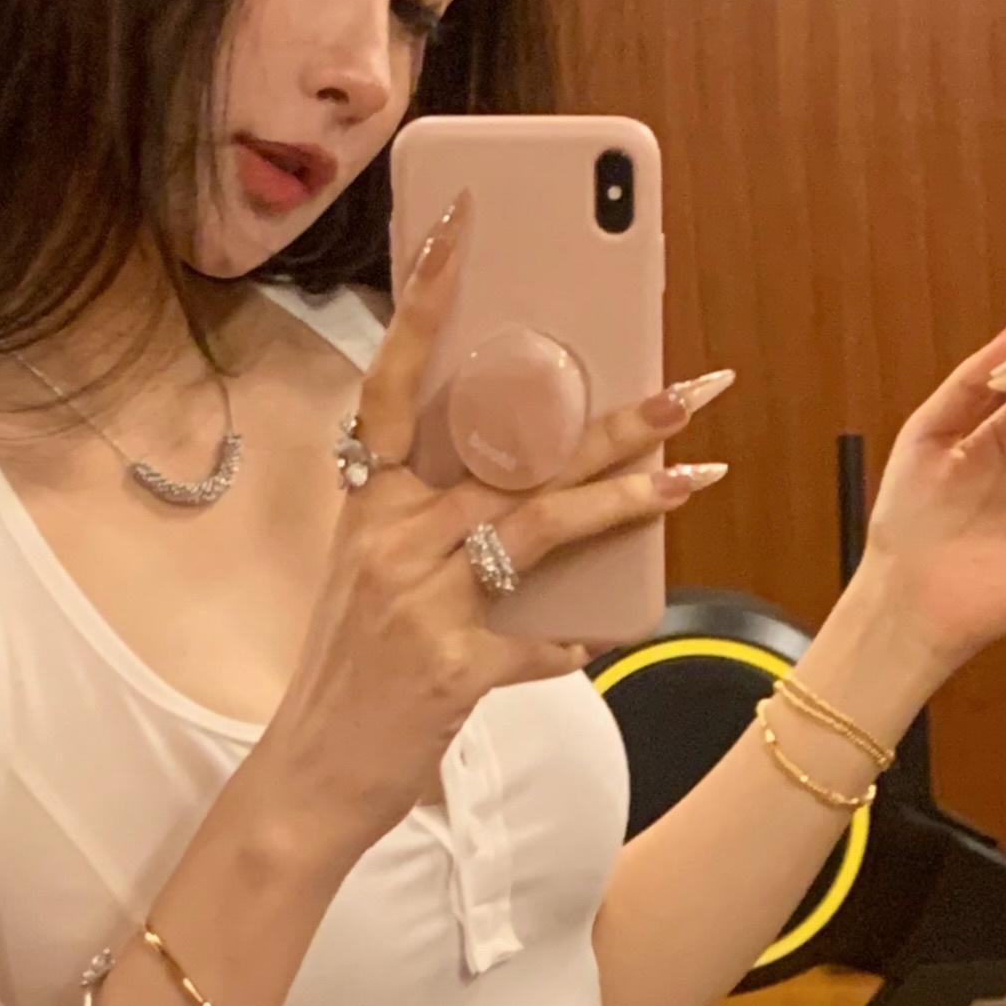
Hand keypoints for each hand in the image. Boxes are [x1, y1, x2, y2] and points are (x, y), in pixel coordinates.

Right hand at [251, 197, 727, 867]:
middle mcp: (390, 541)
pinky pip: (539, 640)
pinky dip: (570, 640)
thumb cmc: (351, 680)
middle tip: (687, 386)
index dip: (424, 302)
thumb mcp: (375, 585)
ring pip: (540, 526)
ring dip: (628, 497)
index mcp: (369, 509)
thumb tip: (536, 499)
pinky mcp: (452, 670)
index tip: (459, 224)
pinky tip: (596, 633)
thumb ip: (439, 532)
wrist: (309, 782)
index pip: (395, 384)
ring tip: (696, 472)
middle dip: (610, 417)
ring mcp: (419, 604)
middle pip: (512, 455)